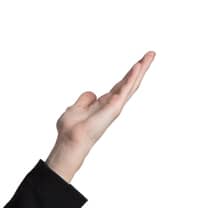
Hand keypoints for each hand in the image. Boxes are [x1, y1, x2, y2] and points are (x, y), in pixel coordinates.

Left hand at [47, 50, 155, 176]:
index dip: (129, 74)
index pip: (120, 85)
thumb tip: (92, 95)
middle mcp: (112, 104)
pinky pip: (125, 90)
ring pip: (131, 84)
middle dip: (141, 68)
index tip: (138, 62)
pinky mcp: (114, 108)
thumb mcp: (76, 108)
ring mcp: (115, 106)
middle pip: (130, 82)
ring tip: (150, 55)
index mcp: (104, 104)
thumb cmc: (70, 130)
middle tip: (151, 54)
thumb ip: (85, 100)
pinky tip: (137, 66)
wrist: (70, 140)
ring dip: (141, 69)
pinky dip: (131, 77)